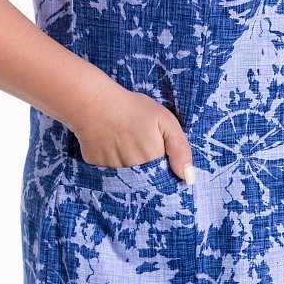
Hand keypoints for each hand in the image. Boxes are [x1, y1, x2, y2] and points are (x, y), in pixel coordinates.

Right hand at [70, 79, 194, 182]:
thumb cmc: (133, 108)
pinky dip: (111, 161)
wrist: (95, 103)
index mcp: (153, 163)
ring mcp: (113, 173)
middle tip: (139, 143)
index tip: (158, 153)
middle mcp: (133, 174)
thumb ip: (180, 149)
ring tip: (125, 142)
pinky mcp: (97, 168)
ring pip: (127, 177)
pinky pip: (108, 172)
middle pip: (146, 180)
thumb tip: (188, 178)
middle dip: (146, 166)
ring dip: (129, 165)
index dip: (164, 167)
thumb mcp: (165, 121)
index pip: (164, 178)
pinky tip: (110, 144)